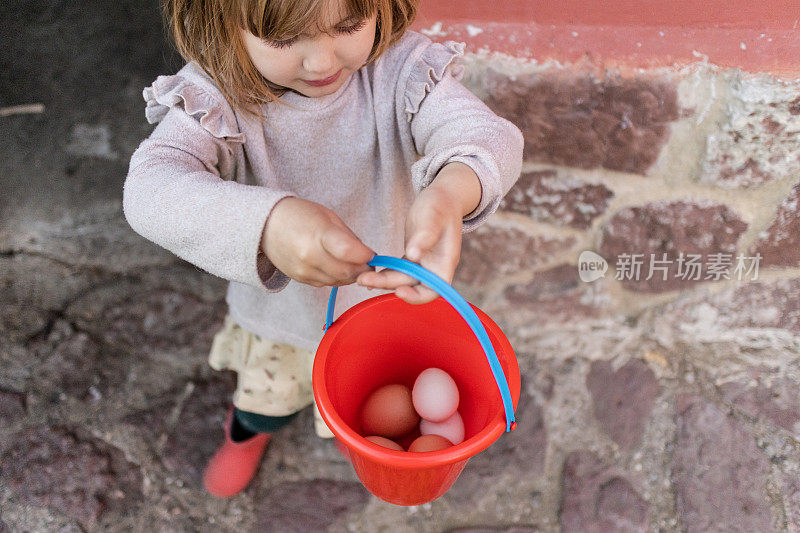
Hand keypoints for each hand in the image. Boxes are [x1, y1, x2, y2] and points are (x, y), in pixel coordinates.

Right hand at [262, 197, 374, 286]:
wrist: (266, 225)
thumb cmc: (300, 215)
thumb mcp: (328, 217)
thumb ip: (349, 238)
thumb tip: (368, 255)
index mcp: (318, 235)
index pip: (349, 252)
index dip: (366, 256)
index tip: (371, 254)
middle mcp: (310, 256)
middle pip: (347, 272)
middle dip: (363, 269)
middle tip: (368, 262)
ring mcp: (304, 270)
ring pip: (339, 281)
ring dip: (351, 275)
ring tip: (353, 263)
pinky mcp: (301, 279)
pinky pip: (327, 284)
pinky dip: (337, 278)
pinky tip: (337, 266)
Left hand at [357, 162, 480, 303]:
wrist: (442, 197)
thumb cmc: (441, 205)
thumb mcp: (433, 216)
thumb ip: (426, 235)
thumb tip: (413, 255)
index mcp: (444, 262)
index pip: (433, 290)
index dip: (416, 296)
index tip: (398, 290)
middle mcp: (434, 267)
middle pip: (411, 286)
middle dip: (388, 285)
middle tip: (363, 280)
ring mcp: (423, 263)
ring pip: (402, 279)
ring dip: (382, 280)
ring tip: (360, 278)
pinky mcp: (412, 257)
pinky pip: (398, 270)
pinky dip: (384, 272)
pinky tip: (369, 272)